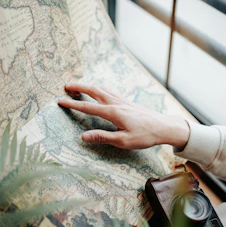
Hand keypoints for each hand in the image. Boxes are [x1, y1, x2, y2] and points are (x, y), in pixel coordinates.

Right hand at [58, 83, 189, 149]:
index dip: (72, 104)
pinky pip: (109, 91)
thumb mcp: (123, 141)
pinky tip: (98, 91)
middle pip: (93, 90)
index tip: (60, 101)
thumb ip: (102, 137)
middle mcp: (116, 103)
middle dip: (78, 87)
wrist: (164, 127)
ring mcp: (122, 101)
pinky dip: (99, 88)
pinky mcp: (127, 102)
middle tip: (65, 86)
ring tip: (77, 86)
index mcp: (113, 112)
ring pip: (101, 89)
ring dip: (87, 86)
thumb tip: (83, 136)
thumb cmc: (145, 136)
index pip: (88, 107)